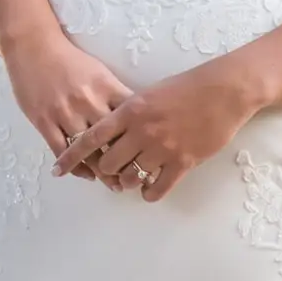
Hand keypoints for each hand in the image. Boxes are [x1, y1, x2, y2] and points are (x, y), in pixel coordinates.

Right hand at [2, 27, 132, 176]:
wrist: (33, 46)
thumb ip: (115, 95)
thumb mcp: (99, 72)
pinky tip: (84, 175)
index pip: (130, 118)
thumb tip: (137, 118)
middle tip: (135, 180)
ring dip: (102, 171)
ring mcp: (64, 112)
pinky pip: (62, 150)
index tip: (150, 156)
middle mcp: (87, 101)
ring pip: (87, 150)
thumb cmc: (69, 60)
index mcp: (105, 86)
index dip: (141, 140)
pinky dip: (74, 167)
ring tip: (114, 184)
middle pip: (111, 140)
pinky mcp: (44, 120)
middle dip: (125, 164)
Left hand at [56, 60, 263, 199]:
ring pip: (131, 177)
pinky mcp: (183, 162)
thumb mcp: (149, 94)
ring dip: (126, 182)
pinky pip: (158, 188)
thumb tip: (112, 130)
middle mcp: (141, 131)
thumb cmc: (187, 86)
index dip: (70, 155)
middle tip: (107, 172)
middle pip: (108, 162)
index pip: (90, 137)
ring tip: (128, 181)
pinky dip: (149, 193)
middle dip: (104, 170)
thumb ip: (128, 113)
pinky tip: (148, 191)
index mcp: (129, 111)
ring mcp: (162, 148)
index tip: (57, 169)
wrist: (224, 90)